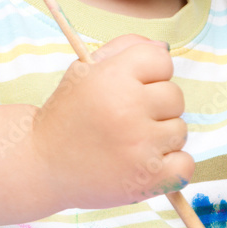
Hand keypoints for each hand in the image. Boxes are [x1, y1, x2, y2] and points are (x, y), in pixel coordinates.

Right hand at [31, 33, 192, 209]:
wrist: (41, 163)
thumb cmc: (68, 114)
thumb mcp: (85, 70)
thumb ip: (125, 48)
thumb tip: (165, 49)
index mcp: (113, 77)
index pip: (162, 60)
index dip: (150, 72)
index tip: (132, 86)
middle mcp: (128, 109)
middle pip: (175, 96)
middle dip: (156, 106)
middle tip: (126, 118)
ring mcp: (140, 146)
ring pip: (180, 130)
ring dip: (160, 137)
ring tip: (129, 143)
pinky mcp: (147, 179)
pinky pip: (185, 165)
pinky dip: (171, 166)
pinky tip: (145, 163)